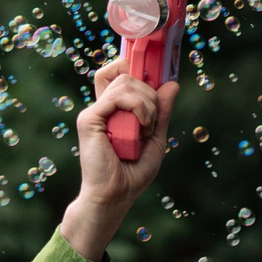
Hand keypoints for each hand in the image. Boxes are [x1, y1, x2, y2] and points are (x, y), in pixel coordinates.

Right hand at [59, 57, 180, 259]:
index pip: (118, 73)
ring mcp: (93, 112)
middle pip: (125, 74)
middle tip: (153, 121)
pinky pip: (118, 96)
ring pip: (124, 82)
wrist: (116, 194)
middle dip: (149, 92)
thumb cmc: (132, 172)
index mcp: (112, 110)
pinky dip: (139, 107)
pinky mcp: (90, 119)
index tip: (157, 76)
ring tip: (147, 128)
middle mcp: (101, 108)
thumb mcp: (156, 138)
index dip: (134, 67)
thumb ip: (162, 111)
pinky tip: (143, 126)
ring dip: (146, 103)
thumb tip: (172, 84)